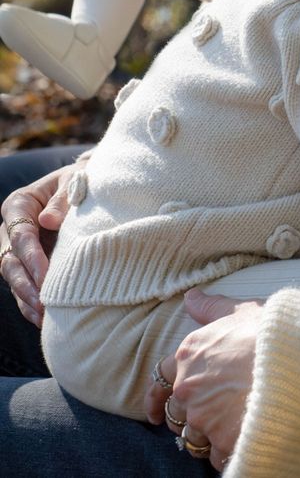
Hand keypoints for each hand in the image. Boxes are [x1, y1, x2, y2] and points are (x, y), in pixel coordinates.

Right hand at [0, 161, 78, 325]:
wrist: (87, 186)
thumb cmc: (80, 180)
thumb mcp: (75, 180)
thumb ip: (63, 198)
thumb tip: (48, 221)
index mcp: (19, 204)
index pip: (20, 234)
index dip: (31, 256)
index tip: (45, 274)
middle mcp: (12, 229)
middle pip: (11, 261)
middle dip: (26, 284)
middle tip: (43, 302)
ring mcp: (18, 250)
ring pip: (14, 279)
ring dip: (27, 299)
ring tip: (44, 316)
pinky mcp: (28, 266)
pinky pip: (24, 288)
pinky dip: (31, 305)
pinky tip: (44, 320)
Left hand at [145, 288, 262, 470]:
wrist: (296, 363)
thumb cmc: (270, 333)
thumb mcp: (242, 311)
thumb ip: (212, 308)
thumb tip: (191, 297)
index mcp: (188, 354)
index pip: (158, 380)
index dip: (156, 397)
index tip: (155, 411)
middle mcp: (188, 388)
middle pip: (176, 413)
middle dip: (190, 416)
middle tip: (210, 415)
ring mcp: (203, 417)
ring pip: (194, 437)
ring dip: (208, 435)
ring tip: (230, 426)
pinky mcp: (221, 441)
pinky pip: (216, 455)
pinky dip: (226, 449)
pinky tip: (242, 437)